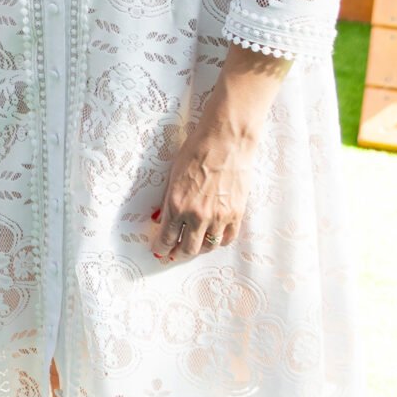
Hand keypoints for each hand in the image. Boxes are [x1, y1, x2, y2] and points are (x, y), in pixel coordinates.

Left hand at [151, 103, 261, 263]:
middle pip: (187, 248)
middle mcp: (196, 215)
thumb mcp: (173, 175)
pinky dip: (219, 241)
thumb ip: (168, 200)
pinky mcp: (236, 214)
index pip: (166, 237)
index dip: (161, 247)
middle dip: (178, 253)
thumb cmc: (197, 151)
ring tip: (194, 246)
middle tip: (174, 254)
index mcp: (176, 204)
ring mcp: (218, 217)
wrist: (226, 141)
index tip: (159, 249)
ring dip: (199, 249)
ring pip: (208, 246)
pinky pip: (227, 238)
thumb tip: (160, 218)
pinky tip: (214, 237)